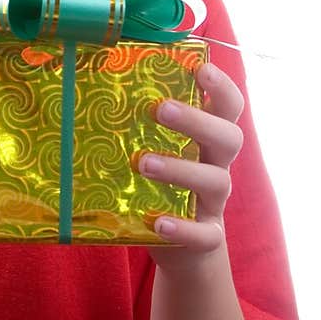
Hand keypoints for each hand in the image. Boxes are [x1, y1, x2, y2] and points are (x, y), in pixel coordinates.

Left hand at [139, 61, 243, 267]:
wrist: (185, 251)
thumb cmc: (163, 187)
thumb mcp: (158, 152)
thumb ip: (140, 124)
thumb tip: (92, 82)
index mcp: (209, 139)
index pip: (228, 106)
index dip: (221, 86)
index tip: (201, 68)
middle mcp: (217, 166)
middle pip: (228, 137)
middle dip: (197, 120)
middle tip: (161, 108)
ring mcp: (214, 203)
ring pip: (215, 181)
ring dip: (181, 169)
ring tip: (144, 163)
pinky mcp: (207, 238)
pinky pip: (204, 234)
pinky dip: (183, 227)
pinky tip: (158, 222)